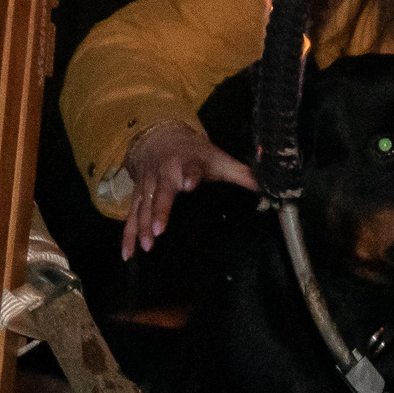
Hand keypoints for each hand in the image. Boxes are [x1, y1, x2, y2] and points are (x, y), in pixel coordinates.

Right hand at [119, 121, 256, 258]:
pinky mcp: (137, 195)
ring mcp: (148, 185)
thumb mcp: (217, 159)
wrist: (158, 138)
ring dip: (142, 226)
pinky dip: (127, 235)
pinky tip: (127, 254)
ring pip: (143, 206)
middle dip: (159, 211)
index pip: (190, 168)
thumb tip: (267, 186)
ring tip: (147, 246)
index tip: (189, 184)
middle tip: (159, 231)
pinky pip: (130, 216)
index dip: (190, 175)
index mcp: (187, 162)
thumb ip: (240, 173)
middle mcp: (165, 173)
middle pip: (161, 193)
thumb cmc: (194, 153)